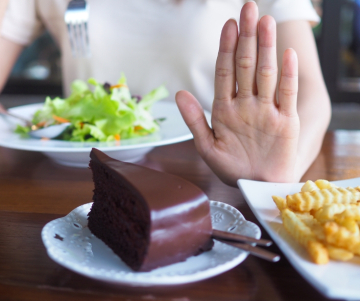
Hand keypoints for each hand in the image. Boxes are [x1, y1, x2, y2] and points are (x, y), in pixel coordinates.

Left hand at [175, 2, 299, 185]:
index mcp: (225, 109)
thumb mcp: (207, 146)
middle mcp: (246, 104)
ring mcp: (267, 110)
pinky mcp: (286, 121)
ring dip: (265, 48)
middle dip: (246, 38)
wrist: (256, 185)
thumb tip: (179, 93)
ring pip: (266, 74)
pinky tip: (286, 54)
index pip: (225, 72)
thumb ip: (195, 120)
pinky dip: (287, 75)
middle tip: (248, 8)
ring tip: (264, 22)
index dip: (225, 49)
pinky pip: (287, 95)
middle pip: (245, 65)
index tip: (227, 26)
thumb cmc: (231, 168)